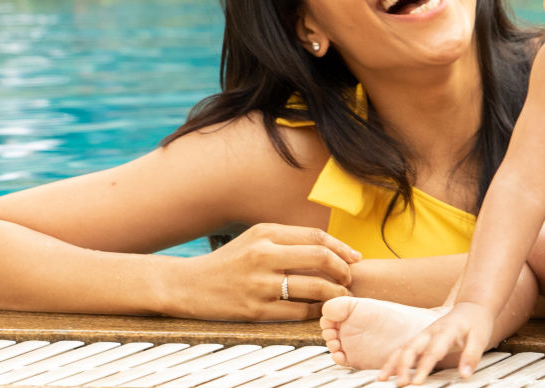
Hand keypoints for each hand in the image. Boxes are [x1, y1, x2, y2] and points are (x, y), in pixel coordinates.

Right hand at [168, 223, 360, 320]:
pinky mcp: (255, 309)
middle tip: (349, 277)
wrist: (190, 285)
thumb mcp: (256, 239)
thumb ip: (289, 240)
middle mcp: (264, 255)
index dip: (341, 248)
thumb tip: (330, 248)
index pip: (316, 236)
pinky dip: (314, 311)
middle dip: (343, 269)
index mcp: (266, 233)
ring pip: (313, 287)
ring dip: (335, 293)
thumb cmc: (229, 262)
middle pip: (320, 257)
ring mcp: (259, 283)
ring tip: (341, 295)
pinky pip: (297, 311)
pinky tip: (318, 310)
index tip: (354, 258)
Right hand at [376, 301, 493, 384]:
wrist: (472, 307)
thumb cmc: (476, 323)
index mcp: (446, 331)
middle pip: (412, 347)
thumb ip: (471, 356)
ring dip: (392, 363)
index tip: (417, 382)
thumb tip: (464, 375)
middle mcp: (431, 331)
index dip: (424, 367)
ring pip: (403, 347)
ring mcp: (423, 334)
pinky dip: (392, 360)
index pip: (433, 351)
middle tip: (400, 383)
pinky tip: (385, 372)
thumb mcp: (480, 339)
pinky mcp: (420, 338)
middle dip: (403, 366)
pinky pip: (403, 349)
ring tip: (382, 378)